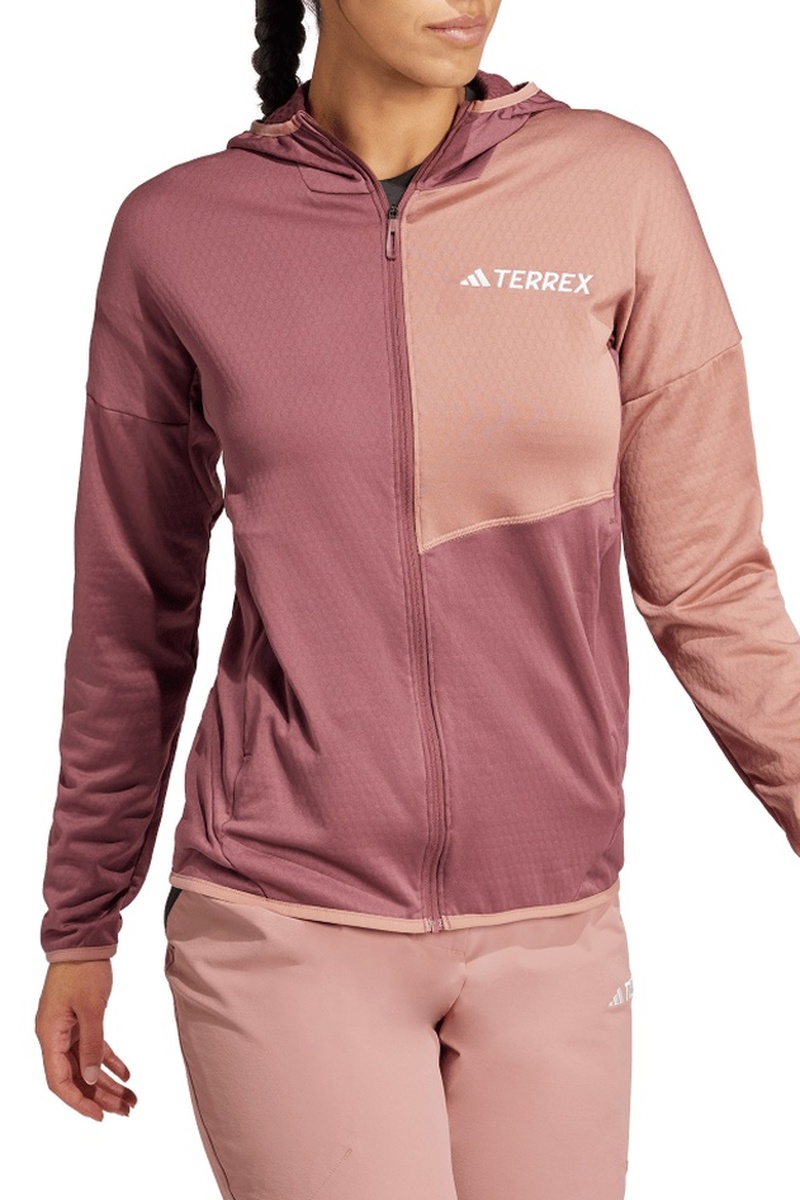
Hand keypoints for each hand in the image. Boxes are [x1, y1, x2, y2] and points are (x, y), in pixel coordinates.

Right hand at [34, 959, 137, 1120]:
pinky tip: (127, 1074)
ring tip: (131, 1099)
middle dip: (100, 1097)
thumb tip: (91, 1079)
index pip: (59, 1081)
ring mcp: (67, 1029)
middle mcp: (54, 1036)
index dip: (79, 1101)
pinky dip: (109, 1061)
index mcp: (49, 1036)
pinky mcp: (80, 1020)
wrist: (84, 941)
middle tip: (126, 1111)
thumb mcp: (91, 1008)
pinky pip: (94, 1048)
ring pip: (86, 1066)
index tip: (100, 1116)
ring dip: (107, 1083)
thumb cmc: (83, 970)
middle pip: (75, 1077)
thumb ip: (92, 1044)